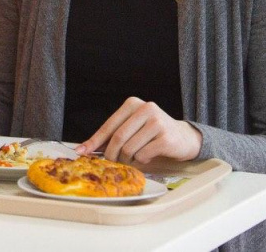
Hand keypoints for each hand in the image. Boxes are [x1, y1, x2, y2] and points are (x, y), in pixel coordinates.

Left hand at [74, 97, 201, 163]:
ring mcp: (157, 122)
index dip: (94, 141)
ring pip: (130, 149)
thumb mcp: (132, 128)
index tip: (81, 152)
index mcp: (132, 104)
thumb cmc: (152, 134)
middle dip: (112, 154)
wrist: (183, 138)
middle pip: (118, 138)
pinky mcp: (166, 137)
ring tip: (135, 157)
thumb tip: (85, 148)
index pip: (109, 125)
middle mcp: (145, 109)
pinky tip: (148, 155)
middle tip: (112, 162)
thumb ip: (112, 135)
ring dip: (129, 159)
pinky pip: (143, 155)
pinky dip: (142, 160)